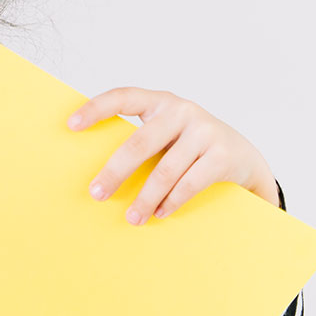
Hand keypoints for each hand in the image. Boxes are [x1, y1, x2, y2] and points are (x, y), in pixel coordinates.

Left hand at [66, 87, 278, 224]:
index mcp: (161, 102)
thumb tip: (99, 172)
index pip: (124, 97)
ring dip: (145, 198)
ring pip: (165, 170)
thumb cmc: (189, 146)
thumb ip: (140, 140)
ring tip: (132, 218)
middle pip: (140, 144)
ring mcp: (205, 131)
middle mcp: (183, 111)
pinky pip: (189, 183)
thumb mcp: (167, 134)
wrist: (244, 156)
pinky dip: (171, 202)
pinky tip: (159, 213)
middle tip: (96, 194)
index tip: (71, 125)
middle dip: (115, 172)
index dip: (96, 108)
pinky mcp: (222, 155)